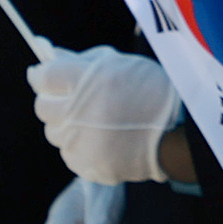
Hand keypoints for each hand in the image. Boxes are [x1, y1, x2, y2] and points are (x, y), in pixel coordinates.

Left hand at [27, 46, 181, 184]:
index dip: (42, 75)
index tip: (45, 76)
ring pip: (54, 132)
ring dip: (67, 125)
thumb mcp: (119, 64)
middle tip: (73, 100)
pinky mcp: (87, 166)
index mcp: (88, 81)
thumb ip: (80, 60)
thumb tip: (48, 57)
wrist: (180, 133)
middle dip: (53, 101)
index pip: (43, 77)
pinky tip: (101, 140)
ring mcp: (82, 143)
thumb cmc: (152, 91)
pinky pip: (68, 154)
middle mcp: (79, 112)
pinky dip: (79, 147)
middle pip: (42, 107)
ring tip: (94, 121)